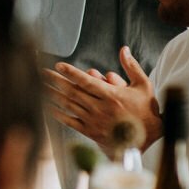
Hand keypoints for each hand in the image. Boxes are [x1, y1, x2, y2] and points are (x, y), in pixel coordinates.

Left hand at [42, 45, 160, 153]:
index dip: (71, 72)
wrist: (147, 139)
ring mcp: (94, 120)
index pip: (86, 81)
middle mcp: (100, 108)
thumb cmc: (146, 111)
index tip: (58, 65)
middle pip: (73, 91)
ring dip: (53, 95)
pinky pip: (71, 122)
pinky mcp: (91, 132)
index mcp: (112, 95)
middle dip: (56, 80)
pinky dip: (58, 114)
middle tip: (42, 72)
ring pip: (69, 105)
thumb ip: (131, 66)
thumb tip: (123, 49)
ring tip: (41, 86)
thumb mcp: (143, 85)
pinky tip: (49, 107)